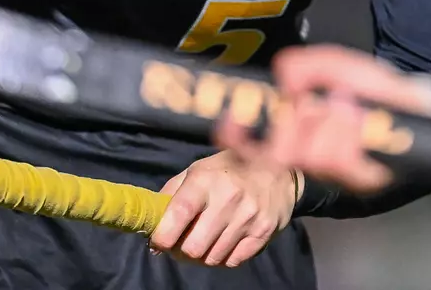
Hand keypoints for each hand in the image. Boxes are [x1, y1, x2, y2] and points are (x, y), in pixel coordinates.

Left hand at [148, 149, 299, 267]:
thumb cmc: (229, 169)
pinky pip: (233, 261)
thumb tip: (151, 227)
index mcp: (205, 180)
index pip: (179, 214)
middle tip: (183, 244)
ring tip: (206, 241)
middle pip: (193, 248)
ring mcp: (248, 217)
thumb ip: (171, 194)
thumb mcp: (198, 170)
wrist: (280, 170)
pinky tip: (225, 242)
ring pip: (212, 258)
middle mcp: (227, 198)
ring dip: (204, 255)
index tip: (159, 241)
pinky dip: (224, 257)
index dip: (163, 236)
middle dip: (183, 252)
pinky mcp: (263, 232)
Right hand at [216, 44, 430, 193]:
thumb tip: (283, 75)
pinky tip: (360, 116)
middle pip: (284, 151)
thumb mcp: (338, 65)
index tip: (229, 125)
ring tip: (347, 105)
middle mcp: (313, 158)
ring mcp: (337, 172)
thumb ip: (307, 65)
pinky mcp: (363, 180)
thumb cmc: (373, 87)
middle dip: (296, 124)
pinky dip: (351, 131)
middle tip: (312, 105)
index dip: (240, 140)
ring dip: (330, 123)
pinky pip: (345, 159)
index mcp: (299, 133)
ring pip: (315, 153)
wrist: (418, 102)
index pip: (257, 147)